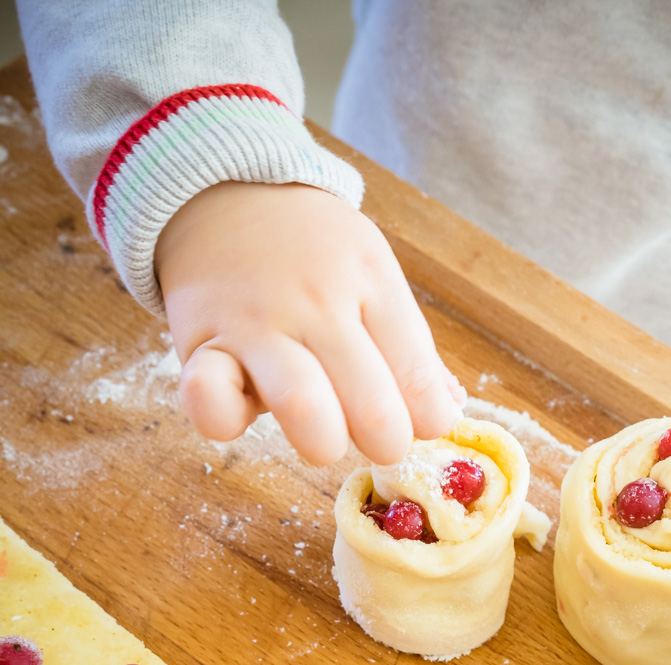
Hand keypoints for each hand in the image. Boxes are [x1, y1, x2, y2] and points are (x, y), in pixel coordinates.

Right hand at [155, 181, 464, 464]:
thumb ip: (410, 348)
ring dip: (323, 443)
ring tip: (321, 432)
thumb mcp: (372, 275)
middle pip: (372, 409)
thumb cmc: (311, 251)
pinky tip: (243, 408)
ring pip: (303, 408)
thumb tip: (448, 410)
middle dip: (384, 444)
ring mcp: (256, 324)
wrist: (221, 191)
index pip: (420, 380)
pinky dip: (228, 420)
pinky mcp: (199, 343)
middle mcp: (317, 303)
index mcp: (372, 283)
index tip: (415, 421)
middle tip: (373, 435)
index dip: (428, 421)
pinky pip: (210, 402)